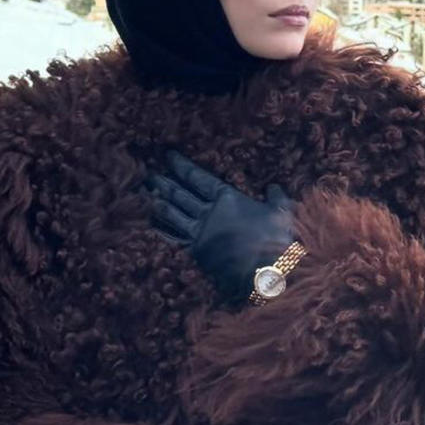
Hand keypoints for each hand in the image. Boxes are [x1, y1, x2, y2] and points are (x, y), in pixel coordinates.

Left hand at [146, 151, 294, 303]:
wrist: (270, 269)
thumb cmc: (278, 237)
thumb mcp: (282, 211)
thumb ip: (276, 197)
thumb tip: (274, 187)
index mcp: (228, 198)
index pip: (199, 178)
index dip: (182, 166)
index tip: (168, 156)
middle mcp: (209, 213)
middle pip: (180, 194)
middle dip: (163, 182)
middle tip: (145, 173)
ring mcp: (200, 233)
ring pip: (172, 213)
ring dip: (156, 202)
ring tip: (142, 193)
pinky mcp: (196, 253)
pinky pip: (173, 238)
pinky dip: (160, 231)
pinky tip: (148, 225)